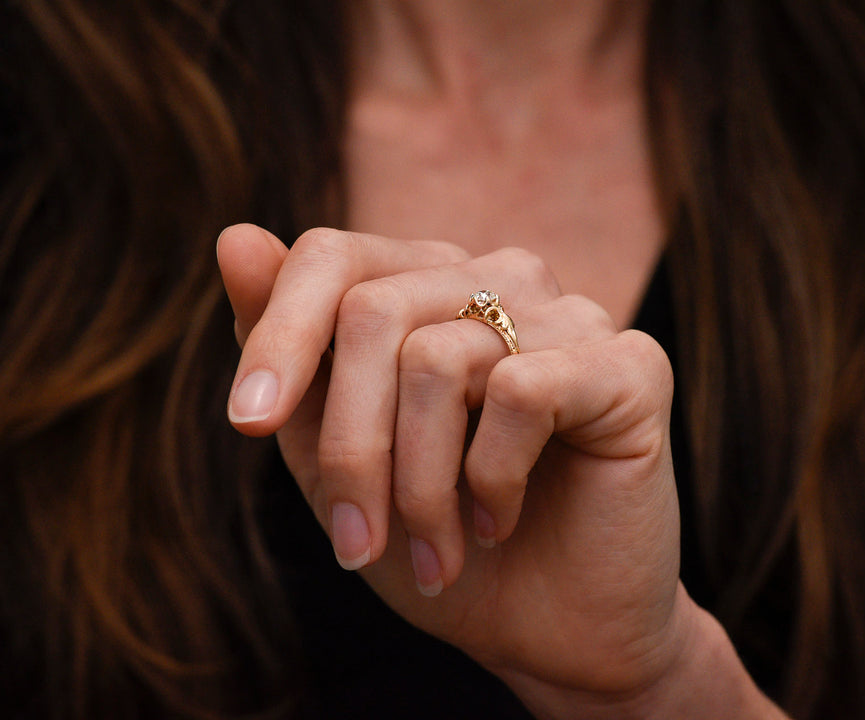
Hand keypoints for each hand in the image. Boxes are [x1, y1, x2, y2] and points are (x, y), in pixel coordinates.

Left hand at [217, 224, 780, 718]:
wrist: (548, 628)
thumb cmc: (438, 536)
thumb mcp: (334, 454)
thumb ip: (290, 354)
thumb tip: (233, 236)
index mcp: (429, 288)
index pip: (332, 256)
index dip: (279, 337)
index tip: (248, 426)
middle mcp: (501, 279)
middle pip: (373, 313)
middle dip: (349, 447)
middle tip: (355, 545)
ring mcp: (570, 315)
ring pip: (438, 358)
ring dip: (415, 485)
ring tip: (431, 553)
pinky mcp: (630, 364)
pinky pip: (523, 392)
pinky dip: (492, 478)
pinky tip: (500, 519)